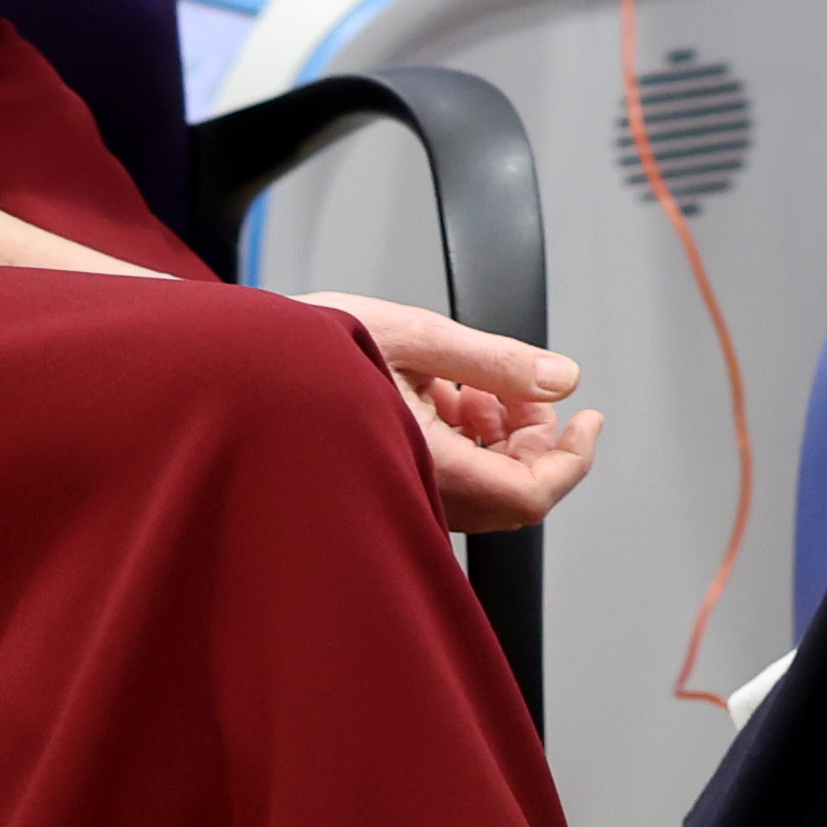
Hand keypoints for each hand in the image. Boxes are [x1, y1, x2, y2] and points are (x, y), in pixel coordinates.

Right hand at [300, 291, 602, 534]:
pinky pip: (446, 474)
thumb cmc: (306, 351)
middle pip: (513, 489)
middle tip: (520, 385)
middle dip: (532, 435)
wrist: (236, 368)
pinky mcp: (384, 478)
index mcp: (430, 465)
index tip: (590, 419)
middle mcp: (418, 491)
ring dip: (494, 431)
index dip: (573, 458)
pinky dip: (460, 435)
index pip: (532, 492)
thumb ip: (494, 360)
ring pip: (481, 481)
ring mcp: (400, 489)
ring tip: (467, 380)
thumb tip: (561, 378)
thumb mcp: (413, 334)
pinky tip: (437, 391)